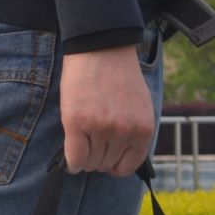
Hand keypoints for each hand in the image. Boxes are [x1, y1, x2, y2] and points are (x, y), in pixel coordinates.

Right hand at [59, 45, 154, 177]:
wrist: (101, 47)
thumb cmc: (118, 76)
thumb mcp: (139, 107)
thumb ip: (134, 133)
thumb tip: (120, 161)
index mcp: (143, 130)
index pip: (128, 167)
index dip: (115, 165)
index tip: (107, 160)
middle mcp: (125, 131)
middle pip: (106, 166)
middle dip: (97, 158)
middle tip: (92, 142)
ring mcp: (102, 128)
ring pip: (90, 164)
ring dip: (84, 157)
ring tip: (83, 139)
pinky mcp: (79, 123)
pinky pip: (75, 159)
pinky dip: (72, 162)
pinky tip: (71, 157)